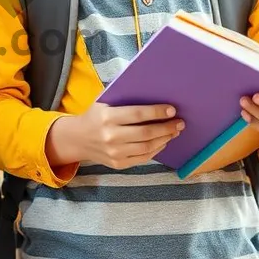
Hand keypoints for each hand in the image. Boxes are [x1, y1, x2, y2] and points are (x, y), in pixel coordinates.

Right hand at [46, 103, 182, 170]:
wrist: (77, 139)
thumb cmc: (95, 116)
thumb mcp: (103, 102)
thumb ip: (123, 99)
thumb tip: (152, 94)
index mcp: (106, 117)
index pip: (137, 114)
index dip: (156, 112)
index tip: (172, 110)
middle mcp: (110, 136)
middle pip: (145, 133)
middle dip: (166, 127)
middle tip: (180, 122)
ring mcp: (114, 153)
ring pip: (147, 147)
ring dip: (165, 139)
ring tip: (174, 132)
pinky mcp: (117, 164)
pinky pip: (143, 158)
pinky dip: (156, 150)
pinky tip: (163, 142)